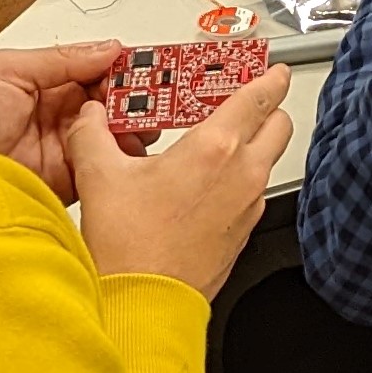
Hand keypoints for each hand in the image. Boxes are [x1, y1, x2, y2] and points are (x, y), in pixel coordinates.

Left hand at [0, 42, 142, 202]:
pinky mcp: (73, 181)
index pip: (100, 73)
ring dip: (135, 129)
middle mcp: (65, 115)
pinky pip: (105, 169)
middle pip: (114, 104)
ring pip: (116, 136)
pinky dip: (122, 162)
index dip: (125, 70)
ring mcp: (71, 149)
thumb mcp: (9, 71)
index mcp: (51, 85)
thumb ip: (60, 59)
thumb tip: (109, 47)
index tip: (152, 67)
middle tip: (161, 98)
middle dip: (138, 99)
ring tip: (150, 124)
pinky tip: (135, 153)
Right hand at [67, 67, 294, 297]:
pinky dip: (238, 179)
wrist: (145, 305)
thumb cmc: (131, 247)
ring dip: (252, 146)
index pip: (259, 97)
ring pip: (267, 161)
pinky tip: (204, 185)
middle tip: (245, 100)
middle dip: (269, 108)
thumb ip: (93, 133)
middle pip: (280, 125)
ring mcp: (248, 207)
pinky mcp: (243, 234)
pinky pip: (251, 193)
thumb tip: (91, 116)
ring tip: (213, 143)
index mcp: (215, 149)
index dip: (270, 76)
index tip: (272, 67)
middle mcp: (242, 175)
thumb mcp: (100, 175)